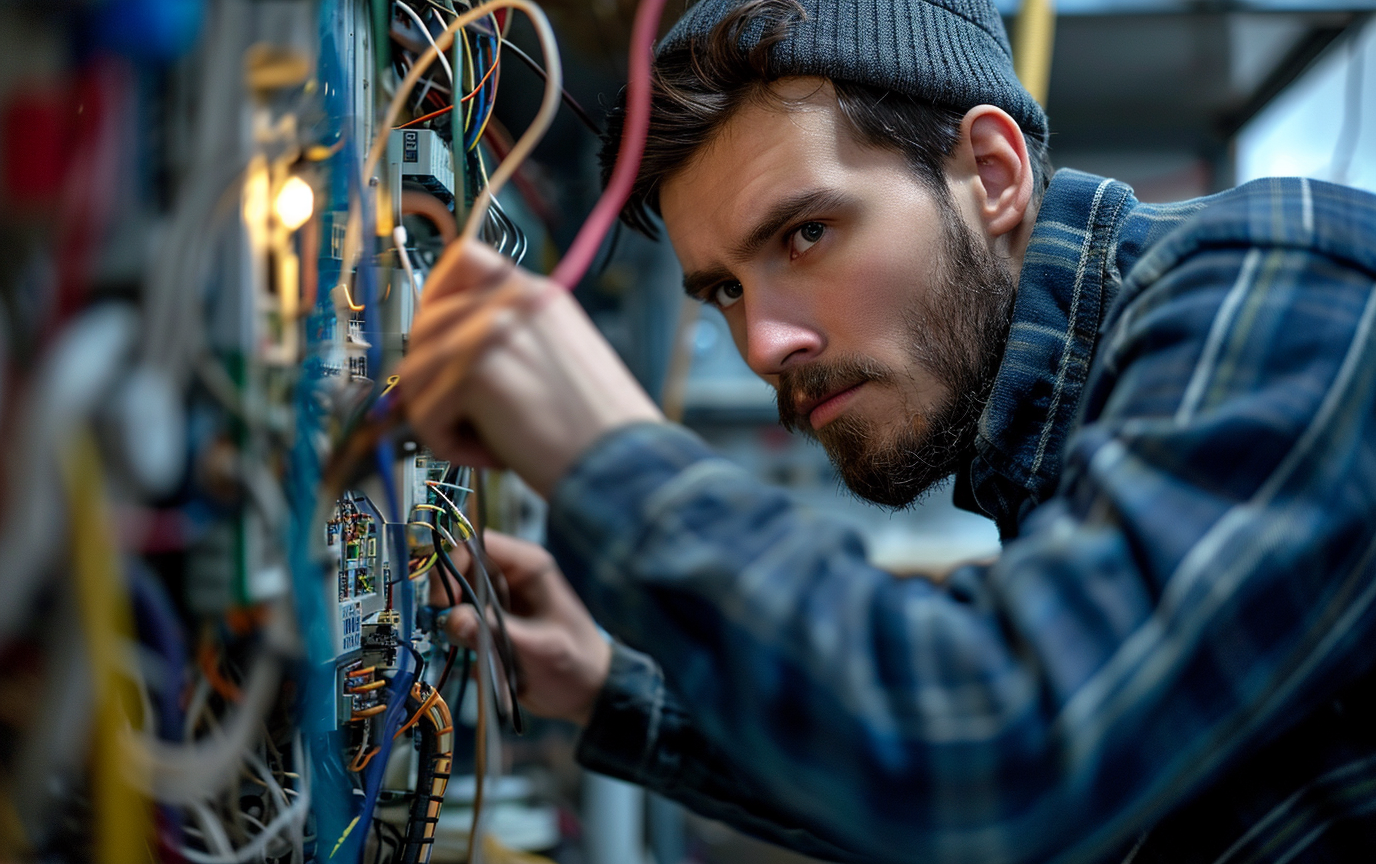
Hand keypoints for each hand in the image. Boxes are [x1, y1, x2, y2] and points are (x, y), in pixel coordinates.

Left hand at [398, 242, 664, 497]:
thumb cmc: (600, 432)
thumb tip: (439, 354)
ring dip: (444, 419)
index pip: (463, 259)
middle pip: (425, 321)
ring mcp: (494, 326)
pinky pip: (424, 412)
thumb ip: (505, 339)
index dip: (437, 298)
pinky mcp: (476, 366)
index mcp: (537, 293)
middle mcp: (514, 298)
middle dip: (434, 378)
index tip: (437, 341)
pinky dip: (451, 445)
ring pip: (416, 372)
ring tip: (495, 440)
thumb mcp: (556, 359)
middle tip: (476, 418)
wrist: (625, 464)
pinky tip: (498, 453)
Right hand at [430, 531, 610, 726]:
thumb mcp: (538, 648)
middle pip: (456, 569)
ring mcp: (497, 598)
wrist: (588, 692)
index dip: (451, 567)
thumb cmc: (574, 664)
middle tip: (453, 631)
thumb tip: (453, 618)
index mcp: (527, 565)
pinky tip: (478, 659)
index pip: (473, 543)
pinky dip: (460, 638)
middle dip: (447, 599)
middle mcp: (508, 575)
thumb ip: (496, 630)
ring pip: (454, 596)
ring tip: (470, 650)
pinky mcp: (490, 621)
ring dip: (453, 623)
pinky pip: (460, 620)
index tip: (445, 604)